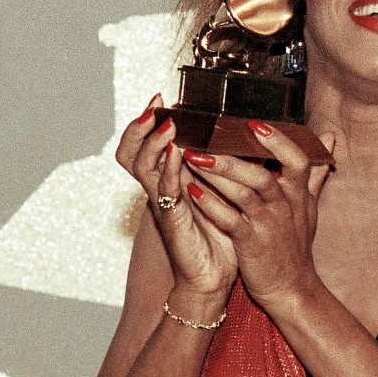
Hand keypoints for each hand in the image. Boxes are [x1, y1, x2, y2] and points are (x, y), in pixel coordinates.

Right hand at [115, 94, 236, 297]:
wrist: (213, 278)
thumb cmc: (219, 235)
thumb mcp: (221, 193)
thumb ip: (225, 167)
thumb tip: (246, 136)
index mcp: (171, 179)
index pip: (145, 144)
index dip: (147, 122)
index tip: (160, 98)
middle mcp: (160, 188)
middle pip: (131, 150)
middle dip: (139, 125)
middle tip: (154, 104)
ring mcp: (163, 204)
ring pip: (141, 166)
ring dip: (154, 142)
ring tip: (166, 124)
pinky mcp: (172, 221)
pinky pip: (165, 191)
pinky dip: (169, 170)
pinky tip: (178, 154)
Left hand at [183, 121, 334, 308]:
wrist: (292, 289)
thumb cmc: (296, 244)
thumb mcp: (310, 205)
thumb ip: (316, 170)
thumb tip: (329, 136)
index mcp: (298, 194)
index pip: (296, 160)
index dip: (278, 141)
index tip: (255, 124)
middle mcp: (285, 206)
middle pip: (262, 175)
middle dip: (232, 156)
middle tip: (205, 139)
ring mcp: (268, 226)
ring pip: (243, 195)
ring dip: (216, 176)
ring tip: (192, 159)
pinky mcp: (251, 244)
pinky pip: (229, 220)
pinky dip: (210, 205)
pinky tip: (192, 191)